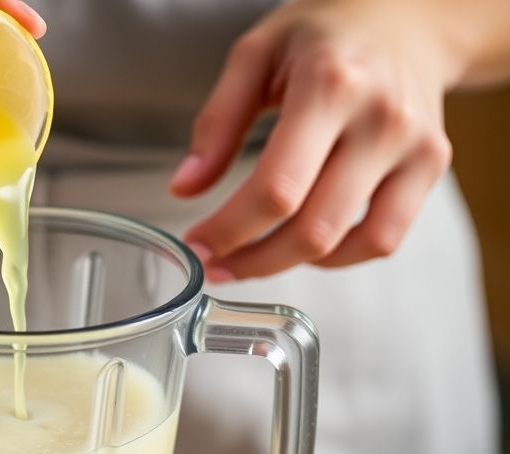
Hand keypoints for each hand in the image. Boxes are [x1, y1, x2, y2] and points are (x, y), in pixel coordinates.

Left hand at [170, 0, 464, 280]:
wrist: (405, 16)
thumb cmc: (324, 33)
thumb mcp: (255, 55)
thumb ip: (217, 122)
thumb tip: (185, 187)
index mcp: (330, 85)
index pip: (276, 188)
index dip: (229, 231)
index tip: (198, 245)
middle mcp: (380, 119)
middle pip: (311, 228)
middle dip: (251, 260)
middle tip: (216, 264)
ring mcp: (414, 146)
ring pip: (346, 244)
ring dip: (288, 264)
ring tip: (252, 257)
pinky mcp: (431, 166)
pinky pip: (384, 239)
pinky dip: (339, 257)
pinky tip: (305, 246)